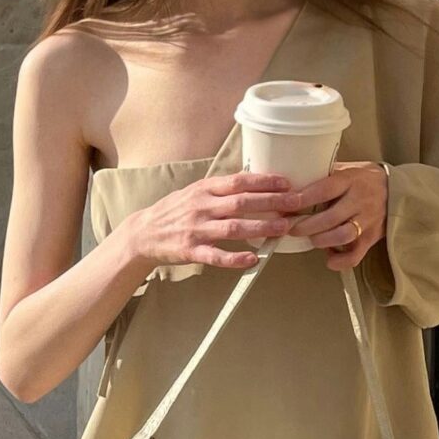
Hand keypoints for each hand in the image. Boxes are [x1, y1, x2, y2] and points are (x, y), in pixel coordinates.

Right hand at [127, 168, 300, 269]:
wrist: (142, 233)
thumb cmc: (174, 211)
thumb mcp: (194, 192)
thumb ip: (220, 188)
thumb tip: (253, 180)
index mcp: (204, 189)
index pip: (239, 181)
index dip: (264, 181)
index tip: (287, 182)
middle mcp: (201, 206)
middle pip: (242, 202)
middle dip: (272, 202)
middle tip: (296, 203)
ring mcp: (196, 229)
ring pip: (233, 228)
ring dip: (261, 227)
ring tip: (283, 228)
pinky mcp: (191, 251)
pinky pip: (216, 255)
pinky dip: (235, 258)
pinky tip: (253, 259)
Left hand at [278, 159, 388, 268]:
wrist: (399, 190)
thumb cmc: (365, 179)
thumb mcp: (347, 169)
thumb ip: (324, 176)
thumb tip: (292, 184)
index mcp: (351, 180)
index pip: (324, 190)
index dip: (304, 199)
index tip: (287, 204)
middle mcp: (360, 200)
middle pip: (330, 217)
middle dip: (306, 226)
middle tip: (292, 228)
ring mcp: (368, 220)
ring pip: (343, 235)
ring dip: (322, 240)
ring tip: (312, 239)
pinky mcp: (372, 237)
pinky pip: (356, 254)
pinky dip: (341, 260)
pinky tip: (329, 258)